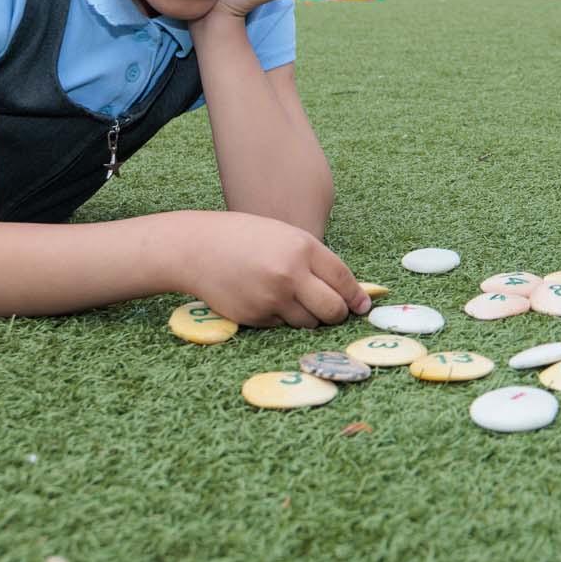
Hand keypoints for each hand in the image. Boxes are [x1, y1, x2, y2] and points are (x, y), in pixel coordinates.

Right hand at [184, 212, 370, 329]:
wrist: (197, 249)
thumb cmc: (244, 238)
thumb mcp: (285, 235)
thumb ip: (314, 259)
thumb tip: (347, 290)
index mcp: (302, 248)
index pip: (343, 279)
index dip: (357, 296)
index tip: (363, 306)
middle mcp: (290, 275)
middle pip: (333, 310)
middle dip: (339, 314)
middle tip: (336, 312)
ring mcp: (272, 299)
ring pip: (309, 323)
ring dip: (311, 318)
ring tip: (297, 301)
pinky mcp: (256, 318)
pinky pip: (283, 326)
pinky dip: (283, 319)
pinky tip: (268, 300)